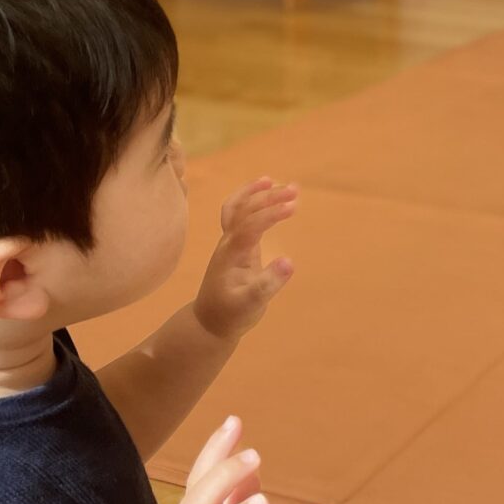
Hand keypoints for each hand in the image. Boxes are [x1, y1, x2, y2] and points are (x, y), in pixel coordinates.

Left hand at [194, 179, 297, 342]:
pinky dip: (250, 201)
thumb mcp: (251, 304)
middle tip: (295, 191)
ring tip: (274, 181)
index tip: (293, 207)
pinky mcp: (235, 245)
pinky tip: (264, 196)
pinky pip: (239, 216)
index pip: (250, 225)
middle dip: (267, 197)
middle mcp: (228, 243)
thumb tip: (288, 261)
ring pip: (236, 209)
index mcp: (231, 254)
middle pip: (242, 210)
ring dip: (254, 193)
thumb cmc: (230, 314)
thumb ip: (268, 284)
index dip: (270, 214)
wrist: (209, 322)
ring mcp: (229, 243)